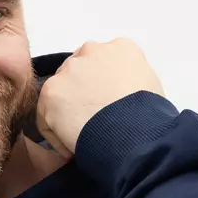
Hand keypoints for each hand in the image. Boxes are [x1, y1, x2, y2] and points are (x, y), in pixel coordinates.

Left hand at [36, 38, 165, 157]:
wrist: (135, 133)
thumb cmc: (149, 119)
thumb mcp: (151, 90)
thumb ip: (130, 83)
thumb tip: (120, 100)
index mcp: (121, 49)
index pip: (102, 65)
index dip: (100, 90)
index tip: (103, 109)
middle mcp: (93, 50)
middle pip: (77, 74)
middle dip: (80, 98)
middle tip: (90, 124)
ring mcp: (71, 69)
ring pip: (59, 94)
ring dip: (67, 116)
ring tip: (82, 139)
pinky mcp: (52, 91)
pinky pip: (46, 117)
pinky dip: (56, 136)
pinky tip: (72, 149)